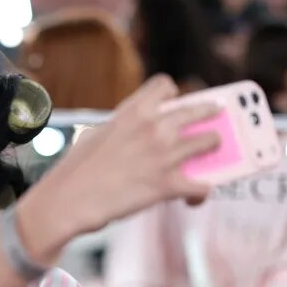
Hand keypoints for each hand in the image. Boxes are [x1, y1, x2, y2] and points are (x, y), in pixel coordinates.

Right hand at [25, 75, 219, 248]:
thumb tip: (133, 136)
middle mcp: (153, 127)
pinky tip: (192, 199)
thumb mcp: (95, 135)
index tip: (176, 102)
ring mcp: (164, 154)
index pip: (165, 85)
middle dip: (211, 112)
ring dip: (214, 149)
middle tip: (217, 116)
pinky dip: (200, 193)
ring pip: (211, 141)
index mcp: (131, 112)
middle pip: (199, 109)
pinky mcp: (168, 184)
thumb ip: (120, 128)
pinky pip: (202, 186)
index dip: (174, 94)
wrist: (69, 200)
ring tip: (211, 157)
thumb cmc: (76, 170)